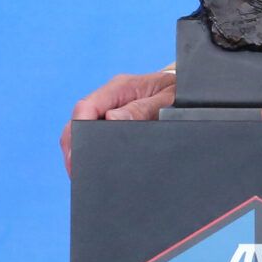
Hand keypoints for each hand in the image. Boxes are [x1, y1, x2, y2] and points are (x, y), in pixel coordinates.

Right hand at [60, 67, 176, 172]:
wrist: (187, 91)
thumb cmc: (179, 93)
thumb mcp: (168, 100)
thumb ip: (142, 109)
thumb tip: (112, 119)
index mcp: (121, 87)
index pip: (86, 107)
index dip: (77, 132)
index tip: (77, 156)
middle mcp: (111, 97)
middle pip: (79, 121)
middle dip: (75, 147)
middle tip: (78, 173)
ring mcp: (110, 108)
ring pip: (83, 130)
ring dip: (81, 150)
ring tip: (84, 174)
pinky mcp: (113, 120)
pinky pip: (95, 135)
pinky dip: (92, 150)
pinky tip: (95, 166)